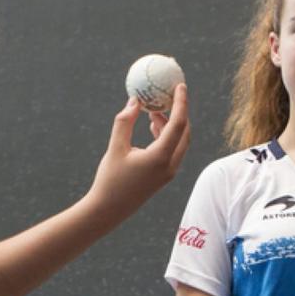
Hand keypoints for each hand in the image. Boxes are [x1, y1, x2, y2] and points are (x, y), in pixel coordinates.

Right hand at [86, 84, 189, 224]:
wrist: (109, 210)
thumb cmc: (110, 179)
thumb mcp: (115, 147)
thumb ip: (125, 122)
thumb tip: (134, 101)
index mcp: (160, 157)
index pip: (178, 124)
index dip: (181, 102)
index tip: (180, 85)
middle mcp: (170, 165)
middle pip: (185, 132)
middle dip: (179, 112)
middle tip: (168, 96)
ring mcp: (169, 172)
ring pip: (180, 142)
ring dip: (171, 124)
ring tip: (154, 110)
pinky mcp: (164, 176)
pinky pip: (173, 150)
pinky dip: (167, 135)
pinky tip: (153, 126)